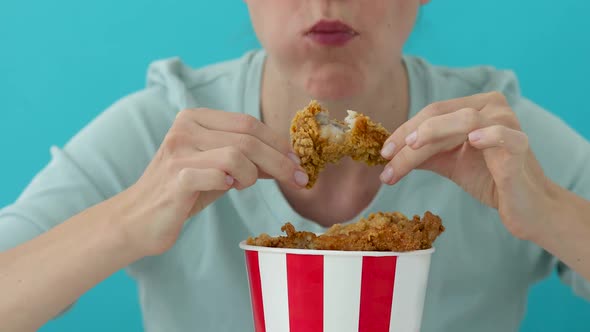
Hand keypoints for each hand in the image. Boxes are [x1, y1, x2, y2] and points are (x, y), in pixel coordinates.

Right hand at [118, 109, 307, 255]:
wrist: (138, 220)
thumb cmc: (183, 192)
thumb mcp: (218, 168)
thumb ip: (247, 158)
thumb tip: (288, 159)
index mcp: (195, 118)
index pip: (248, 123)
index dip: (278, 142)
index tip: (298, 162)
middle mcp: (185, 128)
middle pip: (248, 138)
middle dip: (280, 161)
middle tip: (299, 179)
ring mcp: (178, 152)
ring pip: (238, 155)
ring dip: (252, 175)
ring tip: (242, 186)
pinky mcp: (176, 178)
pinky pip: (219, 175)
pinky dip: (230, 184)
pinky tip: (226, 188)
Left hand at [380, 91, 550, 239]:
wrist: (524, 206)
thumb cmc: (489, 178)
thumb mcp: (449, 162)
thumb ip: (423, 153)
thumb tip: (388, 153)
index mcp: (475, 106)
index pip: (432, 112)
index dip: (404, 129)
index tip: (383, 152)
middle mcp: (492, 107)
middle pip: (441, 116)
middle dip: (409, 139)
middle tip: (387, 160)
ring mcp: (508, 124)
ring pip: (463, 122)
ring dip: (430, 138)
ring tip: (409, 152)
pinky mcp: (521, 146)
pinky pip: (503, 135)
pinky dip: (488, 136)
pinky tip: (472, 142)